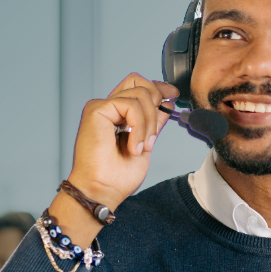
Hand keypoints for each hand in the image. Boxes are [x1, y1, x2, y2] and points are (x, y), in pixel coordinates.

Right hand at [68, 73, 178, 209]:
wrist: (102, 190)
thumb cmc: (117, 177)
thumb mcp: (146, 144)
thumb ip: (153, 123)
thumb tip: (167, 104)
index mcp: (118, 115)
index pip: (138, 88)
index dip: (158, 88)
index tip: (174, 95)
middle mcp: (108, 108)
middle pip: (138, 81)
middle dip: (156, 100)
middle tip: (154, 130)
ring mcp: (101, 107)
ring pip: (139, 94)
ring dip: (149, 123)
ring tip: (142, 146)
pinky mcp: (96, 110)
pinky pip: (130, 105)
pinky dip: (139, 126)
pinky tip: (134, 146)